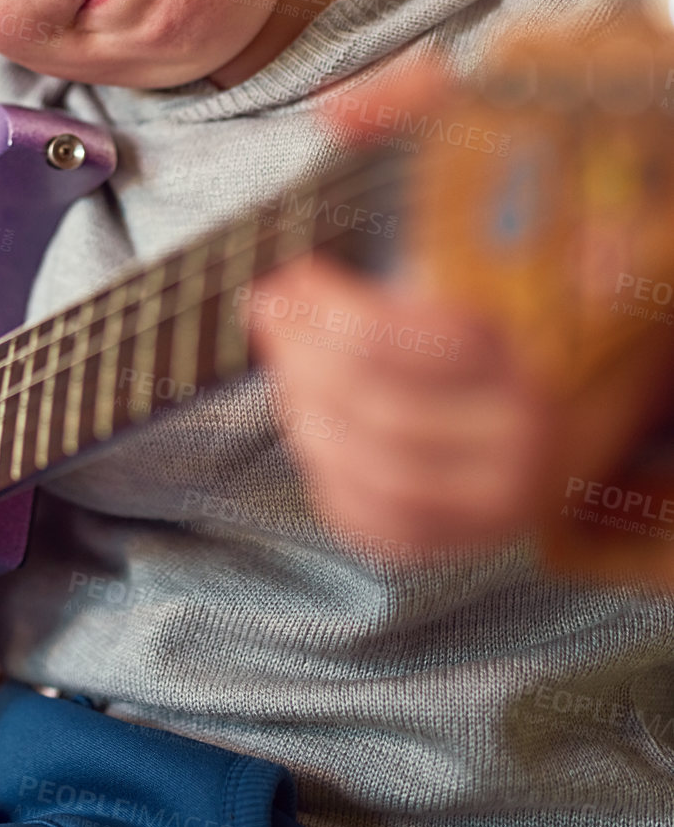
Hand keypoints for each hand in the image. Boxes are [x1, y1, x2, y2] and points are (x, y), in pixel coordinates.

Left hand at [243, 253, 554, 555]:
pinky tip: (304, 426)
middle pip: (377, 408)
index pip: (393, 342)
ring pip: (372, 472)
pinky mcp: (460, 546)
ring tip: (282, 367)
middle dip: (304, 361)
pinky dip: (325, 475)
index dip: (327, 309)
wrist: (560, 451)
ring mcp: (493, 507)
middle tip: (268, 316)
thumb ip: (378, 307)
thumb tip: (281, 291)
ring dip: (305, 416)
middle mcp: (517, 446)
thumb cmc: (487, 370)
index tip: (286, 280)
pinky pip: (373, 522)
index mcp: (519, 372)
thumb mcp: (460, 320)